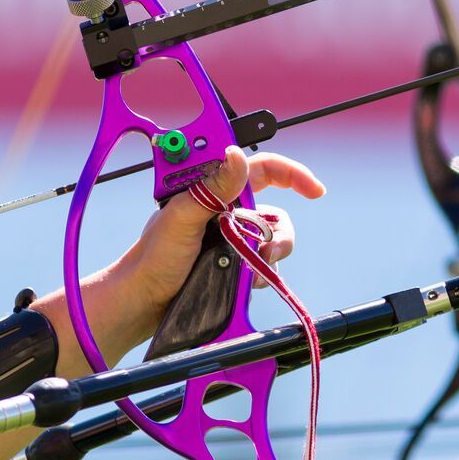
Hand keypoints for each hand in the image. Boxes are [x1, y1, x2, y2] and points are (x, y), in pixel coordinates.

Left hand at [103, 149, 324, 350]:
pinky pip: (264, 264)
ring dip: (269, 256)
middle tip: (270, 252)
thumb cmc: (153, 258)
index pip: (259, 168)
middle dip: (279, 233)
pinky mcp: (234, 263)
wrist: (144, 303)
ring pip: (272, 240)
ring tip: (251, 273)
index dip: (291, 173)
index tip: (314, 191)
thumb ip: (210, 188)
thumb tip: (236, 155)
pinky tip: (246, 283)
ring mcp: (232, 238)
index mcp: (211, 189)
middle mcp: (225, 210)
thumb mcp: (182, 219)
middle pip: (273, 210)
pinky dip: (262, 273)